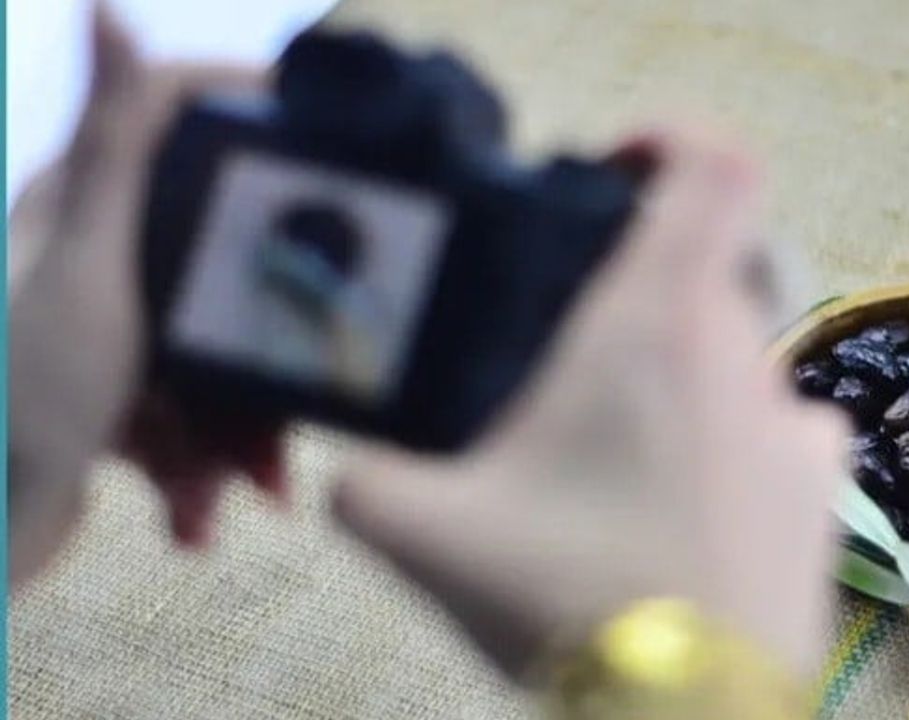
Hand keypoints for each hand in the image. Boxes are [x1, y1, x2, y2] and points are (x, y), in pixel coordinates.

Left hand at [8, 7, 282, 587]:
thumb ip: (115, 151)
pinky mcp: (120, 396)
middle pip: (215, 247)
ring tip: (251, 485)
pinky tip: (198, 516)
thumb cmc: (25, 386)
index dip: (243, 104)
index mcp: (80, 205)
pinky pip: (189, 415)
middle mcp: (96, 255)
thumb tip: (108, 6)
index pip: (168, 113)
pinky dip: (201, 468)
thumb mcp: (89, 265)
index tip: (324, 128)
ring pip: (215, 346)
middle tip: (317, 349)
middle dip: (266, 317)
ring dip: (236, 429)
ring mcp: (112, 329)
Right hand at [332, 129, 846, 677]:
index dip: (672, 141)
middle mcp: (743, 355)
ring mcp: (796, 426)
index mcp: (655, 323)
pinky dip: (732, 446)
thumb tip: (355, 475)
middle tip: (574, 360)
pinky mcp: (825, 495)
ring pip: (734, 362)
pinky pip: (777, 435)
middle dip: (639, 299)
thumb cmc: (564, 601)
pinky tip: (683, 507)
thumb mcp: (422, 535)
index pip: (713, 168)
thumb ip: (367, 482)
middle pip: (708, 272)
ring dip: (683, 382)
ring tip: (621, 458)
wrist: (686, 716)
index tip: (617, 167)